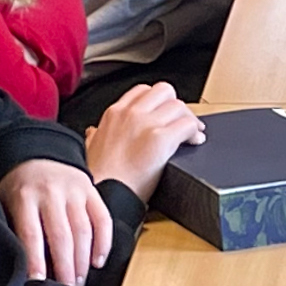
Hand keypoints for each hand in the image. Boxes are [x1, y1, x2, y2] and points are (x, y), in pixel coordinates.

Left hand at [0, 160, 114, 285]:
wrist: (36, 155)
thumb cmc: (18, 188)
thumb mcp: (3, 203)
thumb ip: (10, 229)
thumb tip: (15, 267)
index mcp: (25, 197)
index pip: (32, 234)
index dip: (36, 261)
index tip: (38, 284)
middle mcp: (51, 192)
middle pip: (62, 236)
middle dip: (65, 268)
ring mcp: (74, 190)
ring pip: (84, 231)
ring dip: (83, 261)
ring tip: (79, 281)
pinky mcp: (91, 191)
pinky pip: (103, 220)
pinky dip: (103, 243)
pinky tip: (97, 261)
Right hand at [85, 81, 202, 191]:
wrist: (105, 195)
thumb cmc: (99, 179)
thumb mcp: (90, 148)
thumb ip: (96, 135)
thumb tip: (94, 132)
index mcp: (114, 113)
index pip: (143, 91)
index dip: (159, 100)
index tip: (165, 112)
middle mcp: (130, 113)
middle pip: (164, 91)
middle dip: (176, 105)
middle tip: (181, 120)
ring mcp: (146, 124)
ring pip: (179, 105)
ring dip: (189, 119)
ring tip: (192, 133)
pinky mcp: (160, 139)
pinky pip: (187, 124)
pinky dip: (195, 132)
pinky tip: (195, 142)